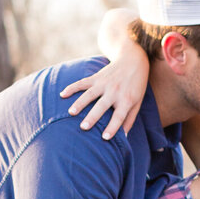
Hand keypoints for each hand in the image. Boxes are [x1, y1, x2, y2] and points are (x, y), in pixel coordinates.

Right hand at [61, 18, 148, 139]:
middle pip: (102, 106)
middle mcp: (115, 91)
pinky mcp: (96, 77)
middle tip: (83, 127)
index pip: (119, 116)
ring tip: (71, 113)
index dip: (113, 127)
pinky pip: (82, 82)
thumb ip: (129, 119)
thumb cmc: (136, 86)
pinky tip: (62, 94)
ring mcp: (104, 83)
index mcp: (126, 100)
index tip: (105, 138)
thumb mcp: (137, 102)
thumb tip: (123, 136)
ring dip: (80, 103)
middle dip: (93, 117)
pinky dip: (72, 88)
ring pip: (90, 94)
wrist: (133, 60)